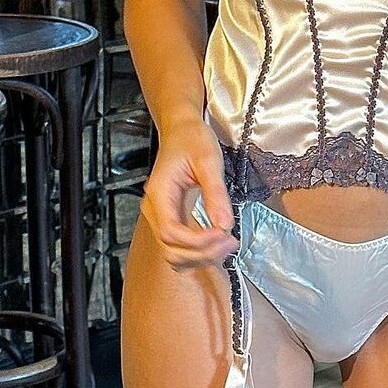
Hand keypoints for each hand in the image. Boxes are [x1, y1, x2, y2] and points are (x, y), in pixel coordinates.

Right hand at [139, 117, 239, 270]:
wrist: (182, 130)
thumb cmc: (192, 139)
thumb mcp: (208, 160)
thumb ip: (215, 193)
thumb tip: (225, 225)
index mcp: (159, 194)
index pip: (171, 232)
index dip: (197, 241)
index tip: (223, 233)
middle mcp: (155, 210)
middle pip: (171, 249)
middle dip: (202, 253)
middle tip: (231, 241)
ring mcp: (162, 217)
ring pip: (175, 254)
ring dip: (201, 257)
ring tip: (228, 243)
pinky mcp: (172, 219)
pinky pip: (181, 247)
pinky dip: (198, 253)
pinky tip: (218, 244)